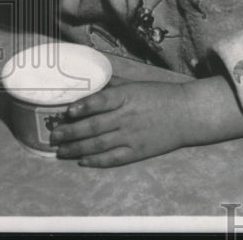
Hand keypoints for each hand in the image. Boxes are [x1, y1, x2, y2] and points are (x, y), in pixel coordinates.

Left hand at [50, 78, 194, 165]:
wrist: (188, 113)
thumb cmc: (162, 96)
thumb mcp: (138, 84)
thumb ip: (115, 85)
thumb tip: (91, 82)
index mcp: (128, 97)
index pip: (101, 101)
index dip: (82, 107)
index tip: (68, 111)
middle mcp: (127, 117)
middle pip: (93, 127)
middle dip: (69, 133)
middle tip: (54, 136)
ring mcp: (131, 136)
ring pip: (97, 145)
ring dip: (75, 149)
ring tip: (61, 150)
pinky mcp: (137, 151)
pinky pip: (112, 158)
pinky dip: (95, 161)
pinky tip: (82, 161)